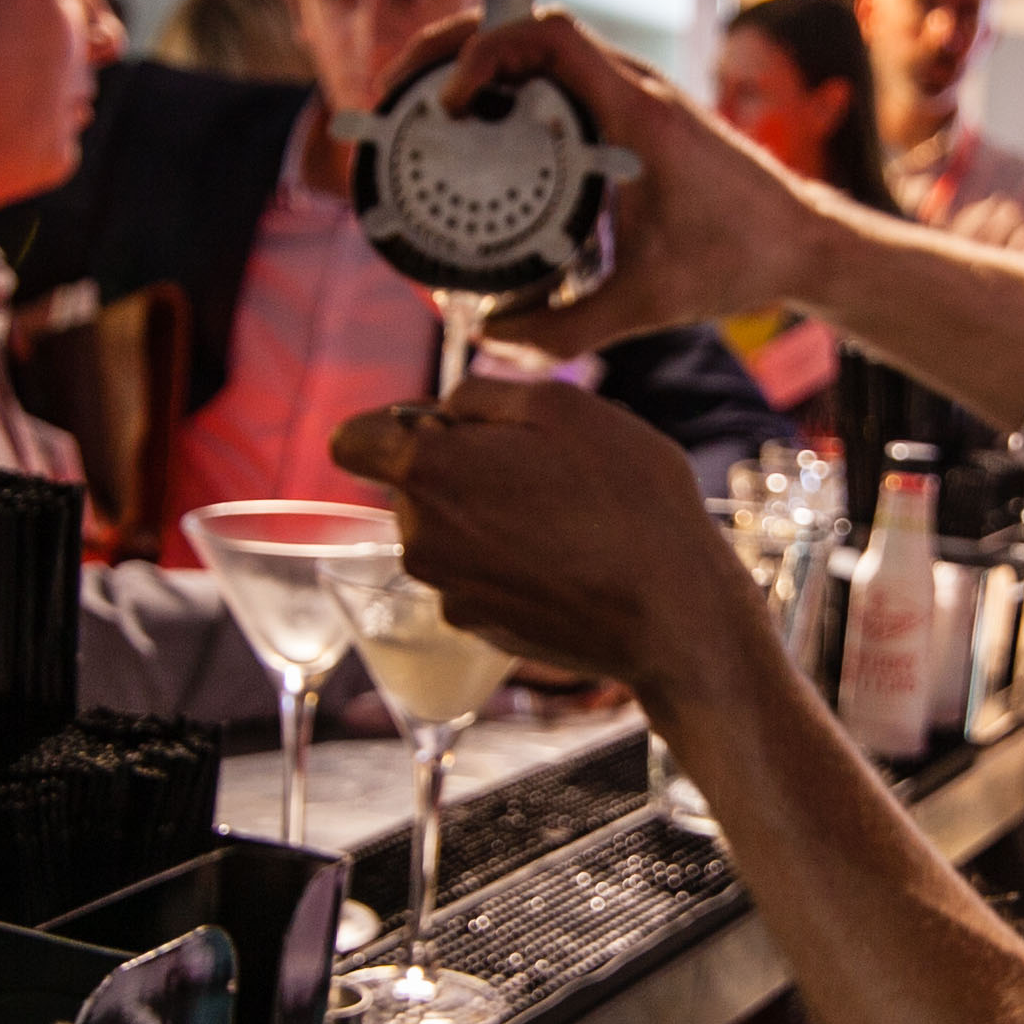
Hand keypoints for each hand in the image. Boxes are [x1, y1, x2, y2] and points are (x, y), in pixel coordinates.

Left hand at [331, 381, 757, 700]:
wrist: (672, 612)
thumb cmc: (626, 499)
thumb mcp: (562, 406)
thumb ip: (480, 394)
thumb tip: (444, 410)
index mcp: (427, 472)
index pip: (352, 440)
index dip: (397, 422)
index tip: (453, 428)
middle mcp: (419, 537)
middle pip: (410, 486)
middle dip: (458, 469)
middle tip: (539, 469)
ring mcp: (447, 590)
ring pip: (446, 531)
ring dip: (486, 516)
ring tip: (563, 516)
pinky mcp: (478, 628)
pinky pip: (475, 576)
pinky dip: (506, 563)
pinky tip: (565, 561)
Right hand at [427, 12, 837, 357]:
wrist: (806, 241)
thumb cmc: (743, 258)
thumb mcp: (650, 302)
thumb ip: (568, 328)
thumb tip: (492, 339)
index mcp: (636, 114)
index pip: (549, 36)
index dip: (485, 49)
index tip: (448, 100)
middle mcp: (633, 89)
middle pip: (526, 25)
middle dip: (453, 44)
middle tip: (399, 88)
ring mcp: (632, 94)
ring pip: (540, 45)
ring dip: (478, 58)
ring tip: (423, 102)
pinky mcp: (632, 113)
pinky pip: (558, 76)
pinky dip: (509, 84)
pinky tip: (479, 127)